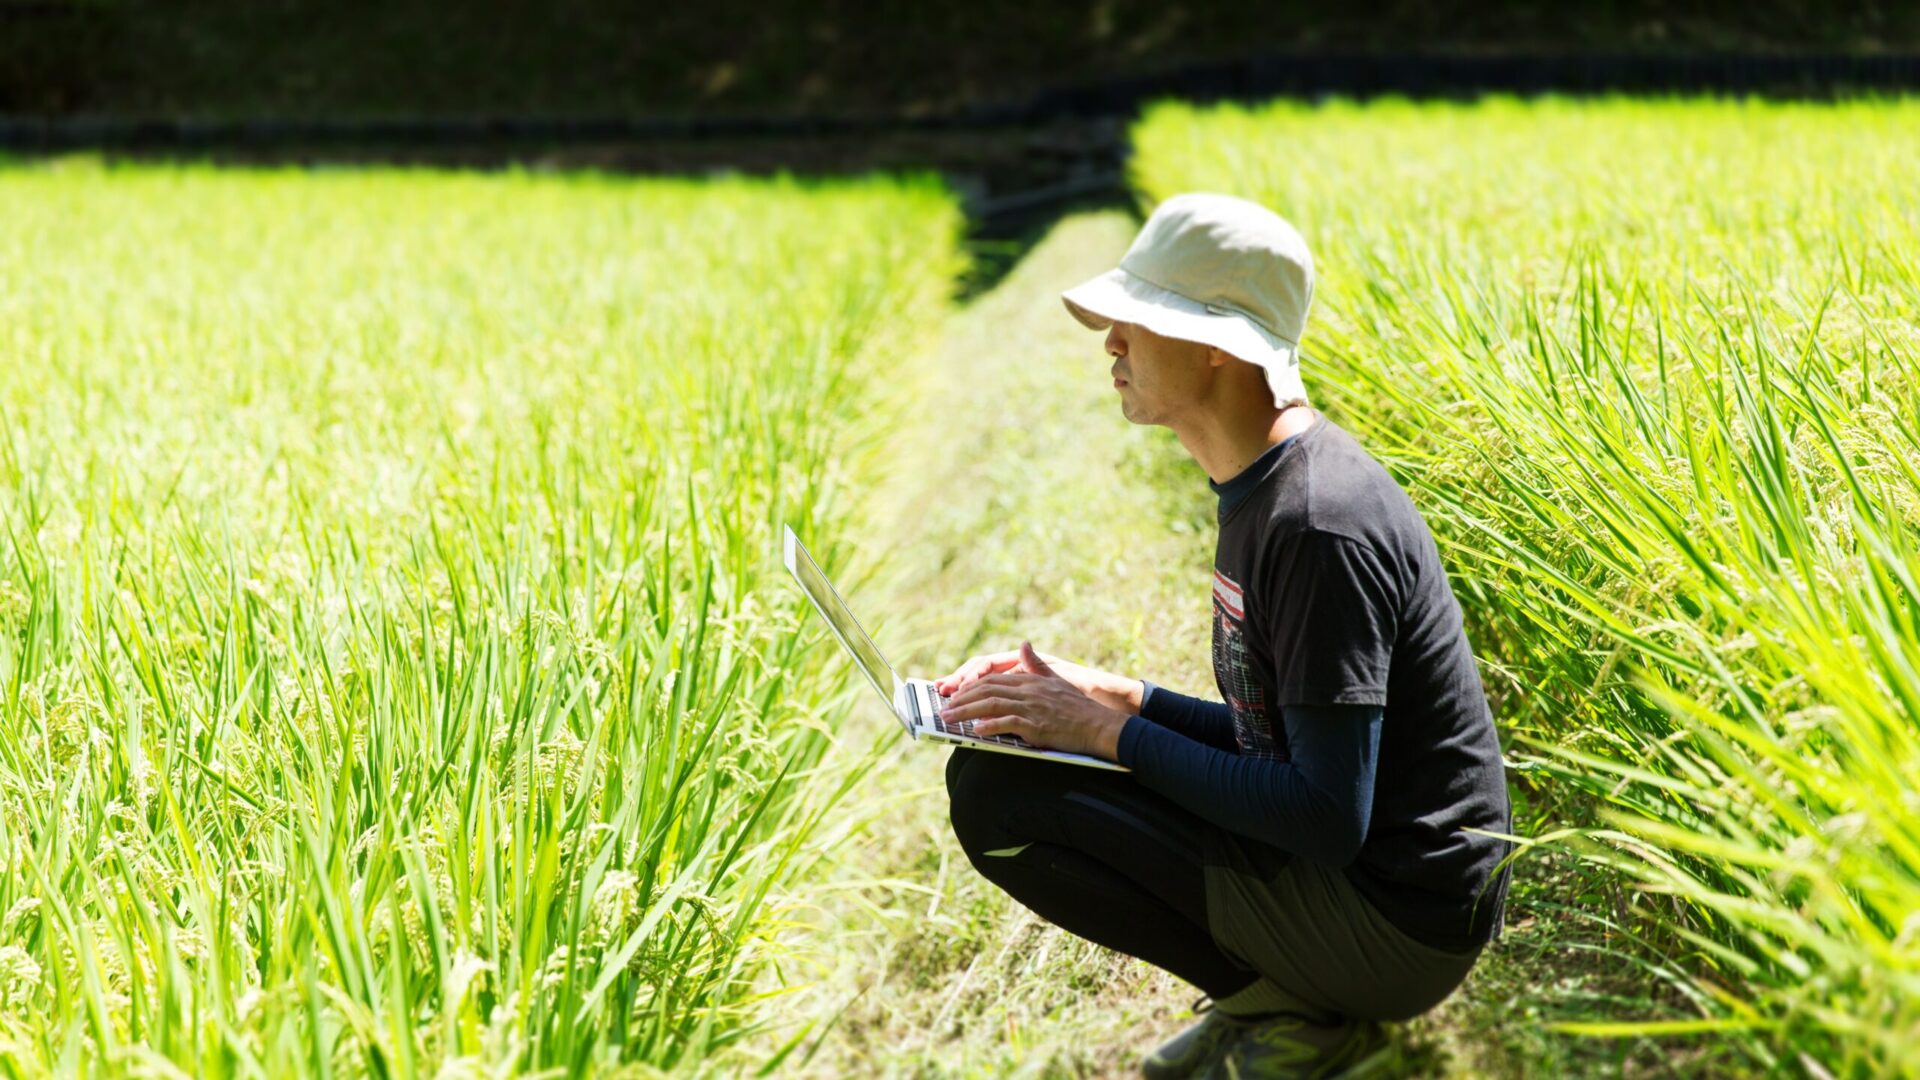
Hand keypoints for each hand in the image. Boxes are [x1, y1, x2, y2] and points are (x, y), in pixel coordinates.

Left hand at [936, 645, 1140, 713]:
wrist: (1098, 725)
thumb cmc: (1077, 707)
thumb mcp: (1055, 680)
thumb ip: (1036, 664)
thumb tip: (1024, 644)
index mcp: (1029, 681)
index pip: (992, 679)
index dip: (969, 686)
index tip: (953, 694)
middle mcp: (1028, 691)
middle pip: (986, 691)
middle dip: (961, 699)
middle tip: (943, 709)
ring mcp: (1032, 708)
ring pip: (991, 706)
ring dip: (966, 712)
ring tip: (948, 719)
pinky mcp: (1036, 726)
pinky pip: (1008, 723)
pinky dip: (990, 726)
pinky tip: (975, 730)